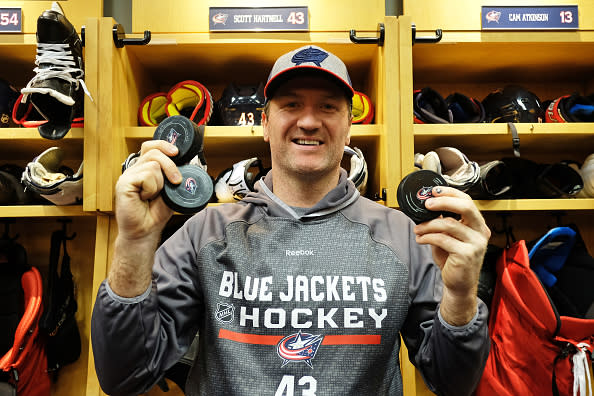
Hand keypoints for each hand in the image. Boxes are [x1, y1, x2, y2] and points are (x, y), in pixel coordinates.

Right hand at [115, 140, 181, 241]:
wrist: (145, 231)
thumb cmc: (155, 213)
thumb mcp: (170, 190)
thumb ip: (174, 175)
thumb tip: (188, 163)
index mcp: (144, 168)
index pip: (151, 146)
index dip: (164, 145)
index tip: (177, 153)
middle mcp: (134, 169)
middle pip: (154, 152)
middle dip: (170, 166)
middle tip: (176, 181)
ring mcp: (127, 175)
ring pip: (153, 165)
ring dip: (160, 183)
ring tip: (152, 196)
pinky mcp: (123, 183)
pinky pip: (146, 176)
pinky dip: (151, 189)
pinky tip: (144, 198)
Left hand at [413, 186, 490, 325]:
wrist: (459, 285)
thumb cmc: (454, 260)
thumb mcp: (449, 237)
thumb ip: (442, 223)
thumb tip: (427, 207)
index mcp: (478, 225)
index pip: (468, 201)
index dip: (450, 193)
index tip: (434, 191)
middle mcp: (480, 232)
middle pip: (465, 207)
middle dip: (444, 202)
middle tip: (427, 204)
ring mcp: (475, 244)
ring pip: (449, 224)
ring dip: (428, 224)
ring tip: (418, 229)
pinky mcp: (466, 255)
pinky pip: (443, 239)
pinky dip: (428, 237)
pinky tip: (421, 239)